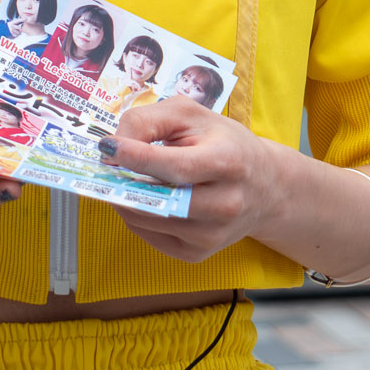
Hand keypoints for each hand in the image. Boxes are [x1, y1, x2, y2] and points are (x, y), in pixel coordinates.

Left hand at [99, 96, 285, 261]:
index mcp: (229, 162)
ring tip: (123, 177)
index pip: (176, 166)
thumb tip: (114, 145)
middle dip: (123, 181)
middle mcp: (225, 204)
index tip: (107, 147)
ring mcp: (212, 235)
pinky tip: (142, 196)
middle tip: (104, 164)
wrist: (264, 187)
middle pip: (159, 199)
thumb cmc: (224, 143)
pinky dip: (135, 215)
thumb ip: (151, 120)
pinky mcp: (198, 254)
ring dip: (123, 197)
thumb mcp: (192, 116)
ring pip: (146, 219)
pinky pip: (148, 236)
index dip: (137, 157)